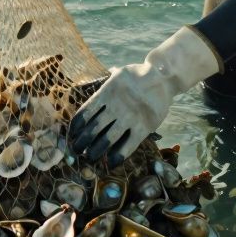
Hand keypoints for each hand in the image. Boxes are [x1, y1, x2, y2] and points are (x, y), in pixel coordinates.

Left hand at [68, 26, 222, 166]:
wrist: (163, 76)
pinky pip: (129, 145)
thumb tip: (85, 85)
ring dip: (97, 150)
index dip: (77, 125)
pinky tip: (111, 162)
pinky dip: (119, 155)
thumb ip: (103, 83)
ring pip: (109, 138)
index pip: (86, 111)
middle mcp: (116, 105)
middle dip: (83, 141)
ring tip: (89, 157)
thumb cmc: (138, 75)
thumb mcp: (117, 74)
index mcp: (107, 91)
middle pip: (94, 127)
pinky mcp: (144, 126)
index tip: (72, 134)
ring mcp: (130, 117)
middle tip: (77, 150)